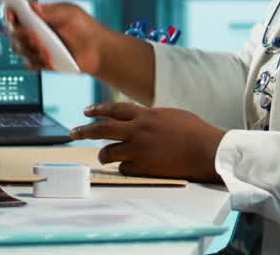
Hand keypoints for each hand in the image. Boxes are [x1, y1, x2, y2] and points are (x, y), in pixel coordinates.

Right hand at [5, 0, 109, 74]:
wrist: (98, 51)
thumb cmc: (85, 28)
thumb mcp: (71, 14)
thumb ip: (52, 12)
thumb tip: (32, 6)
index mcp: (38, 15)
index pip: (16, 13)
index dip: (9, 13)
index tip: (11, 15)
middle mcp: (33, 30)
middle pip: (13, 32)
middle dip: (22, 35)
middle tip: (36, 36)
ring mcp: (36, 47)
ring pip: (19, 49)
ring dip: (30, 49)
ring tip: (47, 51)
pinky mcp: (41, 62)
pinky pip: (29, 64)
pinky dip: (36, 62)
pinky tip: (49, 60)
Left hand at [70, 102, 225, 182]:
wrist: (207, 150)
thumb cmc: (195, 132)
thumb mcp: (171, 115)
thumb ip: (152, 117)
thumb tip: (143, 118)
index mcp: (145, 115)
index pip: (114, 109)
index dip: (98, 109)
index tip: (86, 112)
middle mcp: (137, 130)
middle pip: (101, 129)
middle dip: (84, 131)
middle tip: (72, 133)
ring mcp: (139, 149)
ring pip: (107, 152)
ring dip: (103, 155)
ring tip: (102, 157)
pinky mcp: (144, 167)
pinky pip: (124, 169)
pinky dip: (124, 168)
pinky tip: (129, 168)